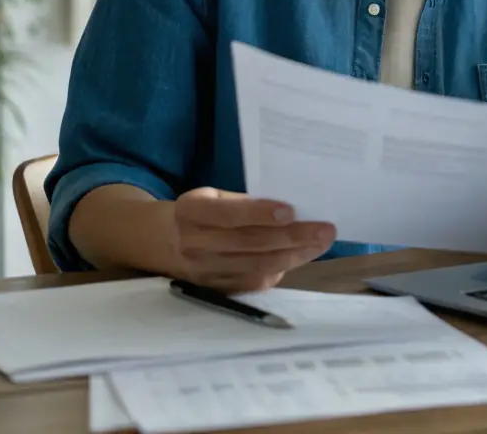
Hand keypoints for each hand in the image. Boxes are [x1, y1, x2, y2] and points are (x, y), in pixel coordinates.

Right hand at [169, 188, 335, 292]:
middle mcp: (194, 244)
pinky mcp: (215, 289)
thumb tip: (291, 209)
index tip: (291, 211)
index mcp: (191, 212)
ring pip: (256, 265)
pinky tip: (300, 258)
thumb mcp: (212, 196)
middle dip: (292, 237)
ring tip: (320, 244)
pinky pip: (252, 282)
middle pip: (249, 243)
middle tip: (325, 231)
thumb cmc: (199, 212)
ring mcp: (204, 272)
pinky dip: (280, 270)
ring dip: (294, 256)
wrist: (162, 242)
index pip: (228, 214)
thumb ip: (243, 202)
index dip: (259, 214)